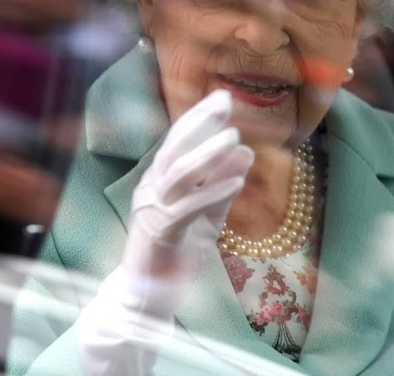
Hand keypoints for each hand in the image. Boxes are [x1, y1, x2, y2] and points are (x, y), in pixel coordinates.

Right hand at [75, 90, 251, 374]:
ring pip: (178, 173)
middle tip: (225, 102)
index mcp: (158, 179)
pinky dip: (212, 192)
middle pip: (174, 147)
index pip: (176, 140)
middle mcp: (151, 188)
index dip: (198, 117)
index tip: (222, 97)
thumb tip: (245, 150)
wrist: (148, 295)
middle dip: (200, 123)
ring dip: (207, 154)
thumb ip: (223, 184)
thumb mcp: (207, 215)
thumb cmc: (175, 252)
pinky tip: (236, 183)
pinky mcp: (161, 233)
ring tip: (234, 138)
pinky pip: (187, 207)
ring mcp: (153, 210)